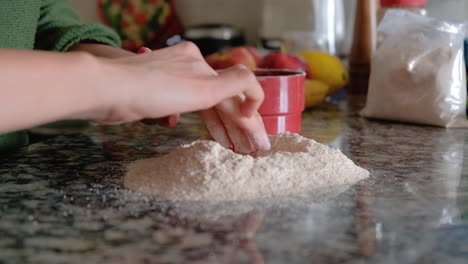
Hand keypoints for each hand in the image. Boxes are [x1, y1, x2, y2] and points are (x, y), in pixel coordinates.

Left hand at [91, 42, 269, 152]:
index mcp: (202, 65)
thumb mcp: (204, 87)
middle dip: (238, 126)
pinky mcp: (157, 92)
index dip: (252, 116)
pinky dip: (199, 120)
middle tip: (251, 149)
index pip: (238, 92)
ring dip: (220, 126)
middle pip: (222, 100)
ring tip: (233, 147)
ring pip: (205, 105)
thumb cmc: (155, 90)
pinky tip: (207, 132)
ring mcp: (172, 81)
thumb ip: (236, 84)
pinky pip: (187, 107)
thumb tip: (255, 89)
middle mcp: (190, 69)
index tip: (257, 139)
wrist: (109, 91)